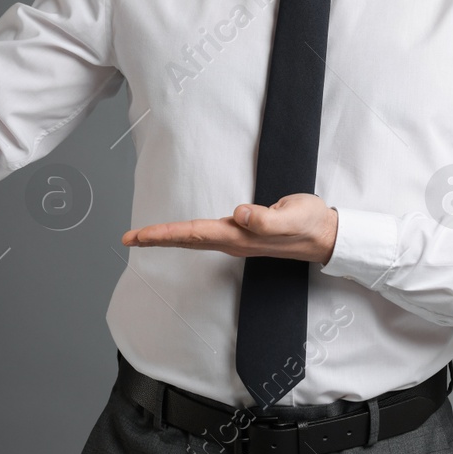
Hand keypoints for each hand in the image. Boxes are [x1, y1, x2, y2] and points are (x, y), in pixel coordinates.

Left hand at [122, 194, 338, 264]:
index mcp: (240, 236)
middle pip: (187, 238)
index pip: (194, 233)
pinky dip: (185, 232)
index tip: (138, 236)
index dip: (164, 234)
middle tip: (127, 238)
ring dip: (167, 236)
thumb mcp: (293, 216)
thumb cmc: (310, 224)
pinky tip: (180, 232)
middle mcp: (234, 240)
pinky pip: (205, 233)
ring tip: (143, 236)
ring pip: (194, 237)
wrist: (325, 236)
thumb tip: (238, 214)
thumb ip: (267, 218)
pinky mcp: (243, 231)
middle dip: (156, 238)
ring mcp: (237, 238)